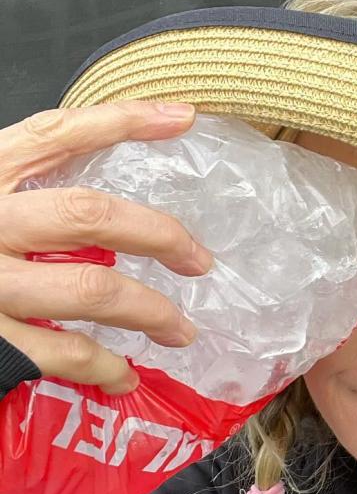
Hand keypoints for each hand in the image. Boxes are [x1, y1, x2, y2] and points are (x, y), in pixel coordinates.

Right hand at [0, 100, 213, 395]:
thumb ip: (20, 184)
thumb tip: (102, 193)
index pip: (57, 132)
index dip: (124, 120)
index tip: (185, 117)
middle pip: (90, 215)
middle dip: (159, 235)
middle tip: (200, 260)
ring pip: (89, 291)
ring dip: (150, 311)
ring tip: (182, 330)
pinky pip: (58, 355)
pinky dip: (102, 368)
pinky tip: (124, 376)